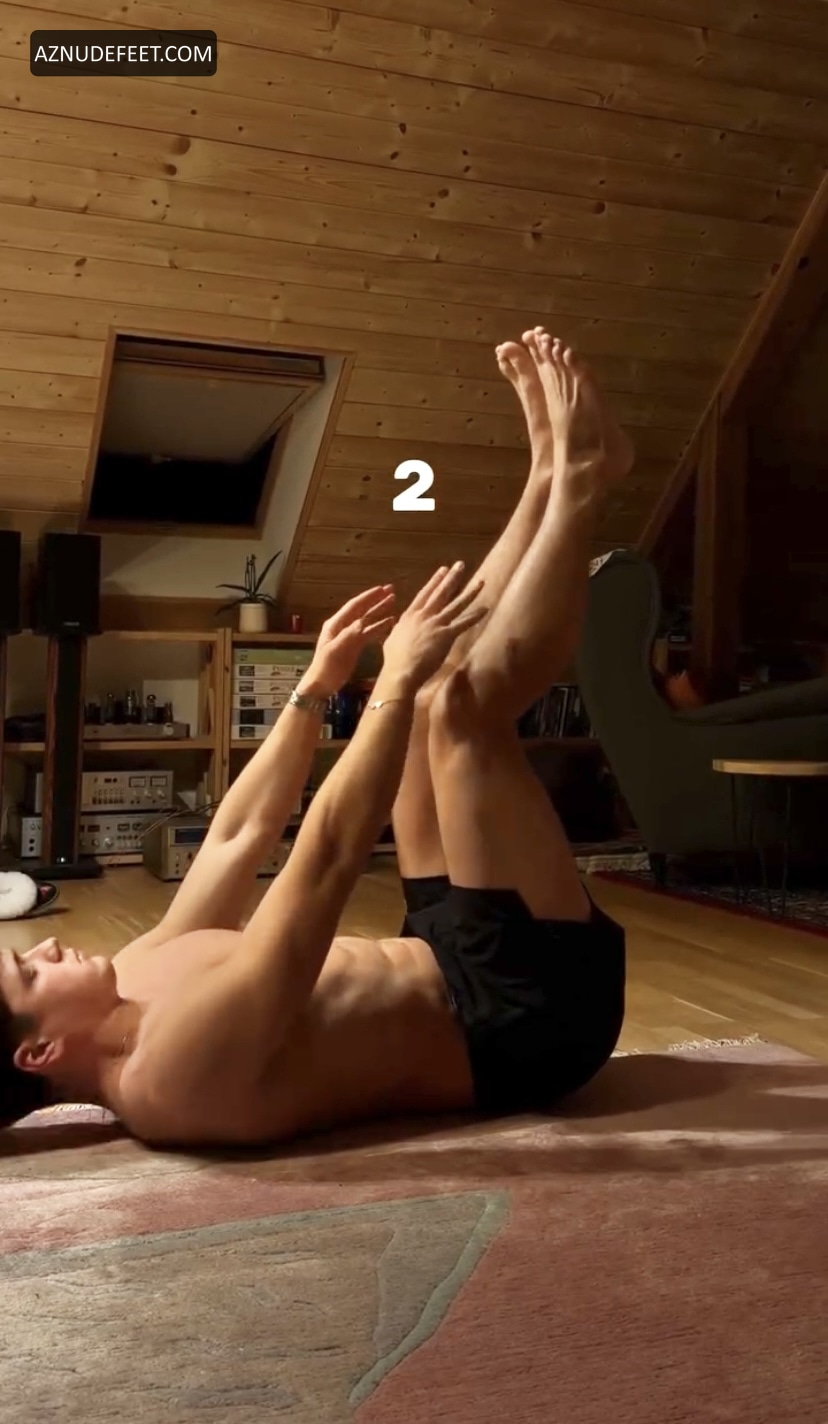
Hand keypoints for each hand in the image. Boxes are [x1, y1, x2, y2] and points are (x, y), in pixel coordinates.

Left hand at [301, 586, 396, 696]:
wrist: (321, 685)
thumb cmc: (326, 668)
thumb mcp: (335, 650)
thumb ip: (349, 635)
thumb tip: (363, 621)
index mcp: (336, 625)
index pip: (354, 606)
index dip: (368, 597)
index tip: (382, 589)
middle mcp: (343, 627)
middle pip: (362, 610)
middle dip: (376, 600)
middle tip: (391, 590)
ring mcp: (350, 636)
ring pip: (367, 620)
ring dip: (380, 611)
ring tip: (393, 601)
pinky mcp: (355, 646)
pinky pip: (369, 633)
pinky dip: (379, 627)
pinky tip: (390, 622)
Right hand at [380, 563, 486, 690]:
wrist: (400, 670)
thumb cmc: (394, 660)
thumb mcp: (391, 640)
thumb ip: (395, 631)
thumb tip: (394, 628)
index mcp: (410, 615)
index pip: (425, 594)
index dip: (435, 581)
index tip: (442, 570)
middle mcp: (424, 615)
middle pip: (441, 593)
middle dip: (452, 577)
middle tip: (460, 565)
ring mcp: (436, 623)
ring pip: (456, 604)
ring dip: (470, 592)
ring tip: (481, 581)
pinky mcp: (446, 634)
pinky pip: (464, 623)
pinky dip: (476, 616)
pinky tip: (486, 609)